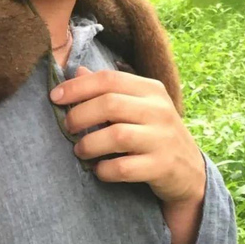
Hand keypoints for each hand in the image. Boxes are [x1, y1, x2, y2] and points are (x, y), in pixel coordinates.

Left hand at [49, 67, 205, 205]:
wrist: (190, 171)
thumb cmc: (153, 132)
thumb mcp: (137, 106)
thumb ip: (108, 90)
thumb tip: (76, 71)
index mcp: (151, 89)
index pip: (108, 79)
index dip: (77, 87)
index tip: (55, 97)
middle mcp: (159, 110)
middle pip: (110, 104)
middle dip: (80, 115)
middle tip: (68, 127)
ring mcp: (163, 138)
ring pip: (117, 136)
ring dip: (89, 144)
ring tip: (80, 150)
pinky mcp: (163, 166)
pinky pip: (124, 167)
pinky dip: (104, 169)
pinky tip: (99, 169)